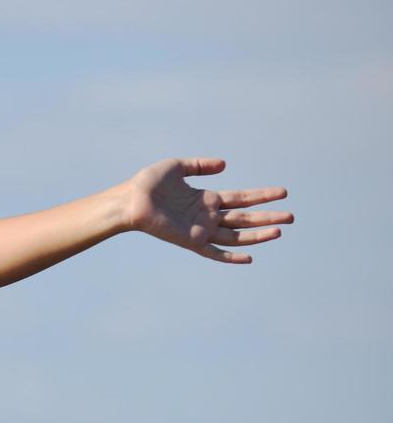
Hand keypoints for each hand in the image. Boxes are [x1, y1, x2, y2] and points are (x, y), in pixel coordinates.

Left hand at [119, 157, 292, 263]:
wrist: (129, 200)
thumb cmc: (147, 184)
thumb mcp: (177, 167)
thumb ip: (201, 165)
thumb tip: (225, 164)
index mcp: (206, 199)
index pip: (241, 198)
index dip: (262, 196)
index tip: (283, 192)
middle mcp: (207, 216)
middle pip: (245, 218)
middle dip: (268, 217)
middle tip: (292, 216)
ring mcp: (200, 230)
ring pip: (236, 235)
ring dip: (258, 234)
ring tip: (280, 230)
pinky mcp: (190, 241)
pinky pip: (214, 253)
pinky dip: (230, 257)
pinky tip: (249, 258)